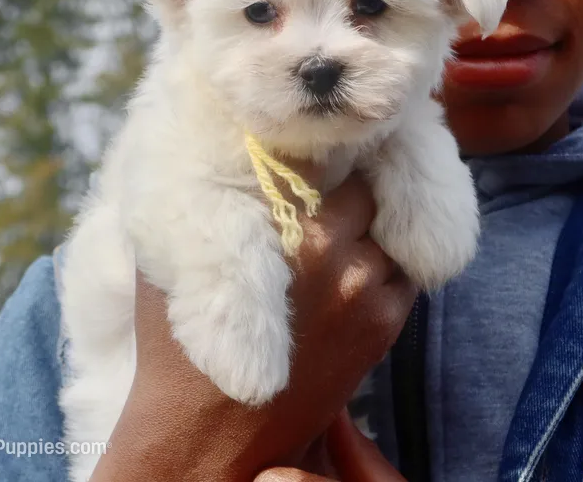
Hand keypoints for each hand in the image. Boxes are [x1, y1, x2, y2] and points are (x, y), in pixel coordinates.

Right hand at [89, 163, 416, 481]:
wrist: (214, 436)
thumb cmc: (182, 347)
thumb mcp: (176, 262)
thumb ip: (205, 204)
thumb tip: (215, 157)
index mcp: (286, 227)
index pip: (329, 158)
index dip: (324, 148)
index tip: (317, 144)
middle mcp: (336, 252)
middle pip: (367, 185)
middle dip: (350, 182)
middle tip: (332, 184)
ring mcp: (368, 290)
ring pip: (392, 224)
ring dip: (373, 222)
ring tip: (345, 227)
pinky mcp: (386, 325)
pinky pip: (405, 268)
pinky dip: (386, 259)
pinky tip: (354, 267)